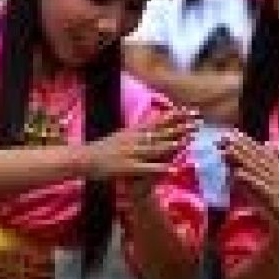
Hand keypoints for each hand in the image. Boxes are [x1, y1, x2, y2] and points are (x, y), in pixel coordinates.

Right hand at [82, 107, 197, 181]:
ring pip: (154, 148)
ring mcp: (130, 153)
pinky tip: (171, 168)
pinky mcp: (126, 167)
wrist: (83, 159)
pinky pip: (146, 168)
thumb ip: (137, 131)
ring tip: (186, 141)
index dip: (173, 116)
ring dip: (171, 144)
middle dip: (178, 127)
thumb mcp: (121, 136)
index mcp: (133, 132)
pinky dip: (159, 168)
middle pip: (160, 132)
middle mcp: (133, 140)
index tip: (187, 110)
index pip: (156, 121)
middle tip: (195, 122)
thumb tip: (150, 124)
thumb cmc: (102, 149)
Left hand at [221, 131, 278, 229]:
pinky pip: (261, 187)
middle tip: (223, 136)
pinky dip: (249, 180)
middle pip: (256, 157)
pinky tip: (237, 173)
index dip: (247, 143)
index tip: (233, 134)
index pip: (262, 152)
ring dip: (241, 159)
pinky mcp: (277, 198)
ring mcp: (277, 184)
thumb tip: (272, 145)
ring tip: (226, 149)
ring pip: (256, 169)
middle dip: (239, 147)